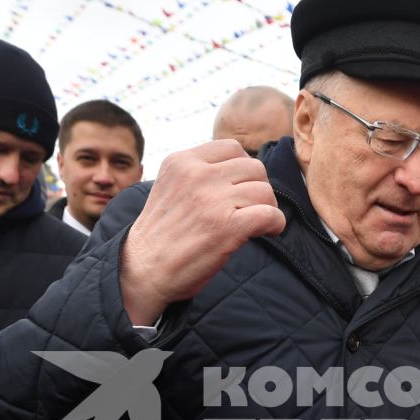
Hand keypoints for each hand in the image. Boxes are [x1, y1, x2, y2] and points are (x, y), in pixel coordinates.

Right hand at [120, 140, 284, 323]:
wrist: (143, 270)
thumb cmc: (161, 234)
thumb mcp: (171, 187)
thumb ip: (198, 173)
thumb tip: (242, 170)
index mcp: (182, 161)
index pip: (232, 148)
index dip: (243, 170)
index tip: (240, 189)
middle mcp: (196, 175)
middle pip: (254, 168)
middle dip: (258, 188)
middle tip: (252, 208)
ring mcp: (212, 200)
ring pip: (264, 190)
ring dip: (268, 207)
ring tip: (259, 222)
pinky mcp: (227, 226)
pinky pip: (270, 214)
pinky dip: (275, 224)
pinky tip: (268, 232)